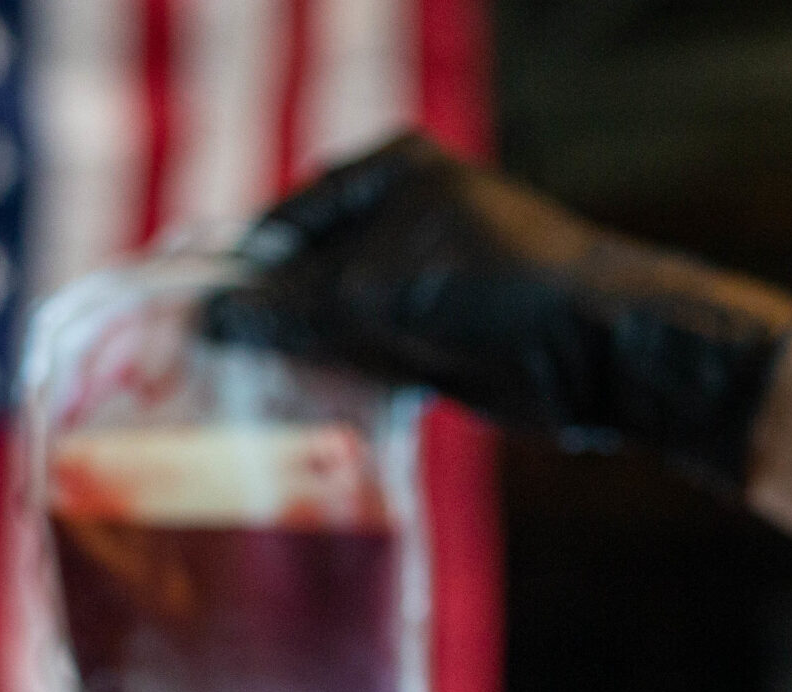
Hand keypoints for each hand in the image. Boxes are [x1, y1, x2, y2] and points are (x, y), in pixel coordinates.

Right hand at [203, 133, 791, 493]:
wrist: (602, 350)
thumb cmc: (495, 288)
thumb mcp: (377, 288)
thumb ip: (293, 304)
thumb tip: (213, 316)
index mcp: (387, 173)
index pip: (284, 221)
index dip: (239, 271)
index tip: (189, 320)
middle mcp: (401, 222)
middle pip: (307, 276)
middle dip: (266, 322)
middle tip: (203, 369)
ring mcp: (419, 288)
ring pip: (334, 327)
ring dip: (298, 364)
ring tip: (240, 400)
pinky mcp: (437, 347)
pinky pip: (368, 366)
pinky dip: (338, 391)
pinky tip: (299, 419)